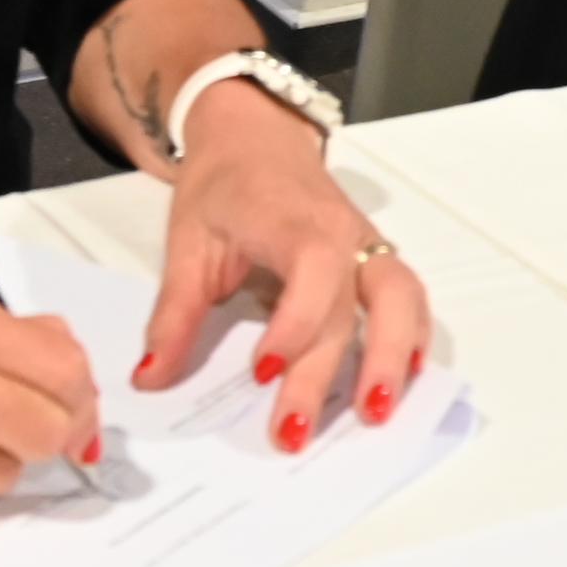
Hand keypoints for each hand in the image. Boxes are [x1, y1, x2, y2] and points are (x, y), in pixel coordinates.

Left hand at [135, 84, 431, 455]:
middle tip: (292, 433)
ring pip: (402, 298)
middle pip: (353, 306)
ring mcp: (364, 244)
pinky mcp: (373, 257)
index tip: (261, 372)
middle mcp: (341, 233)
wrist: (253, 133)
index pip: (314, 272)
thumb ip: (174, 314)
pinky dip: (415, 337)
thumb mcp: (187, 243)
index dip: (294, 326)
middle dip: (327, 372)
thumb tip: (151, 378)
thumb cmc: (222, 184)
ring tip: (371, 414)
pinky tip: (406, 378)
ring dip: (393, 358)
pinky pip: (410, 296)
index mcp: (293, 222)